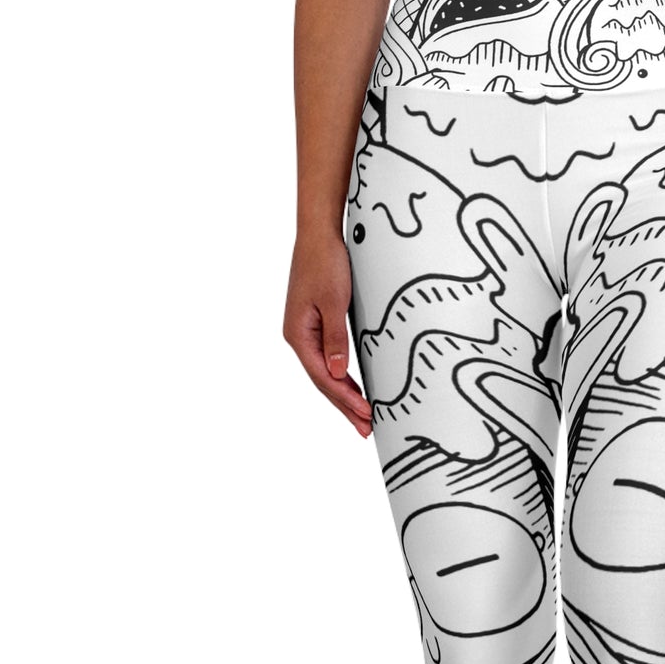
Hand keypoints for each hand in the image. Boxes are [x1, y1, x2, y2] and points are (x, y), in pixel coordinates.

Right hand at [283, 229, 371, 438]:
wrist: (319, 234)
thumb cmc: (325, 262)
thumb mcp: (333, 301)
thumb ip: (335, 338)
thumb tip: (338, 372)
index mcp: (298, 334)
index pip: (324, 377)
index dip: (345, 398)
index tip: (367, 414)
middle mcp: (299, 337)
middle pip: (323, 381)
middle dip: (345, 406)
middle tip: (366, 429)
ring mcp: (306, 332)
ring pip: (326, 373)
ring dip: (344, 395)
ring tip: (362, 417)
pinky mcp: (317, 325)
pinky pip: (329, 359)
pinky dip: (342, 377)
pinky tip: (352, 388)